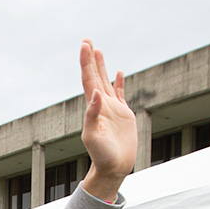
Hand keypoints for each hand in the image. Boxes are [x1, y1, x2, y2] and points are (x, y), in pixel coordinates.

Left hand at [77, 39, 135, 200]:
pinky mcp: (124, 115)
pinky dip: (120, 82)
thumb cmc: (101, 155)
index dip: (86, 62)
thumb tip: (96, 93)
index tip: (85, 45)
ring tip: (98, 50)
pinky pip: (121, 94)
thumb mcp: (93, 136)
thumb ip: (92, 115)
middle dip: (91, 59)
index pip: (88, 79)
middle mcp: (101, 105)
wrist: (113, 168)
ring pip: (106, 82)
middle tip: (87, 41)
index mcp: (93, 107)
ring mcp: (112, 109)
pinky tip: (119, 72)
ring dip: (102, 66)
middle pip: (95, 76)